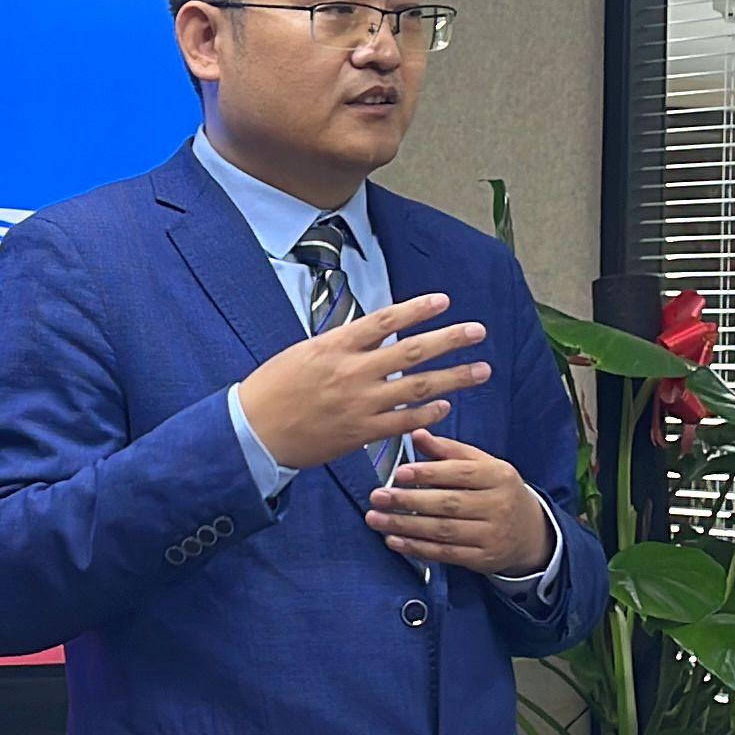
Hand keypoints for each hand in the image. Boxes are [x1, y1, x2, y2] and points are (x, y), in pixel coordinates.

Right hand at [235, 292, 490, 474]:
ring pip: (418, 387)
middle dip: (450, 339)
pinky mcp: (361, 433)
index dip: (417, 309)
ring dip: (454, 378)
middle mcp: (352, 372)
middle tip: (478, 331)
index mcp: (335, 346)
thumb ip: (340, 345)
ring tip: (481, 370)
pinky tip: (446, 406)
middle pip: (412, 351)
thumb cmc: (272, 389)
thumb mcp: (302, 354)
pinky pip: (404, 422)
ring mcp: (360, 404)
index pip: (385, 321)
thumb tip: (371, 336)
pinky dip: (427, 413)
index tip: (444, 300)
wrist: (254, 432)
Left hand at [366, 432, 553, 575]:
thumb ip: (449, 451)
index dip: (429, 473)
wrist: (530, 532)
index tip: (400, 473)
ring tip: (376, 519)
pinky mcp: (483, 559)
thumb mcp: (482, 465)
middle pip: (448, 504)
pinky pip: (445, 554)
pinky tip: (394, 541)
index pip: (461, 473)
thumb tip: (417, 434)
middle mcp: (499, 506)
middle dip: (409, 501)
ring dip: (405, 526)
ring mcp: (492, 535)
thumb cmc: (498, 491)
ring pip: (442, 531)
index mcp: (499, 476)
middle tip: (378, 497)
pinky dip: (417, 548)